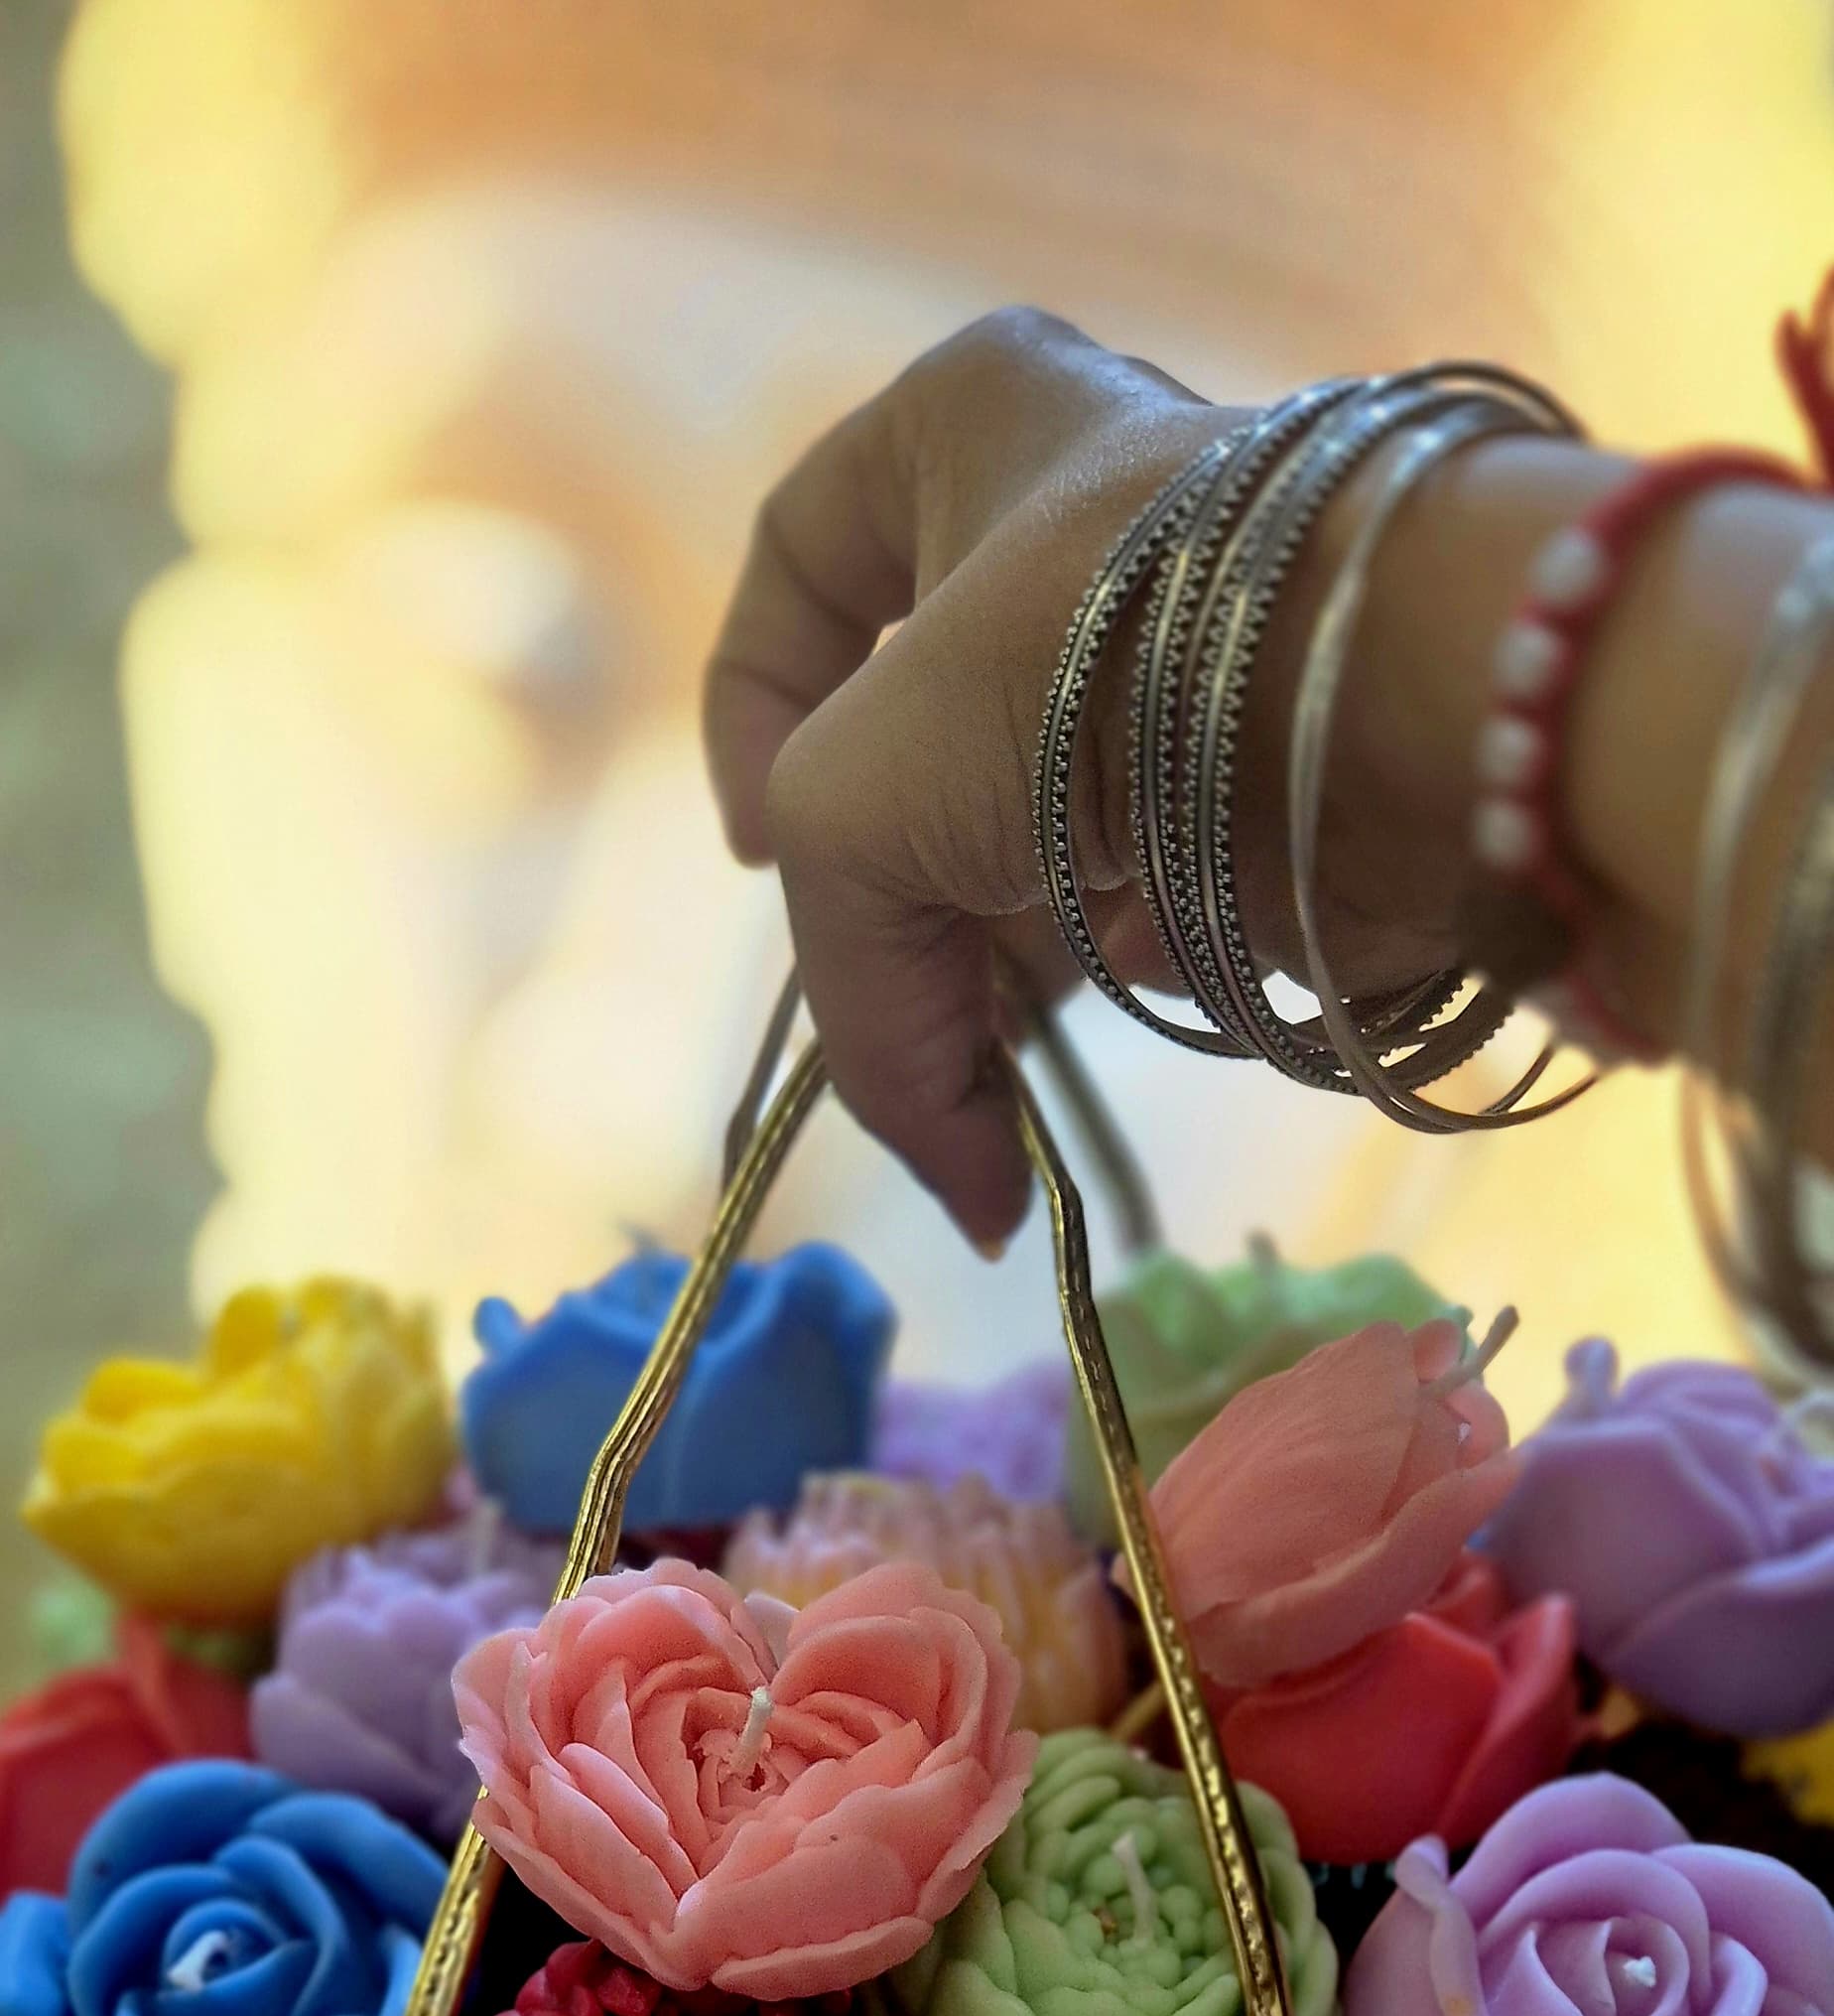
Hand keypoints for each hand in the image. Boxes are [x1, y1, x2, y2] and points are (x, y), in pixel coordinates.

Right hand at [703, 308, 1230, 1246]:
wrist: (1382, 701)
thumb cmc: (1083, 674)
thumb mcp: (857, 810)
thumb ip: (848, 979)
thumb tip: (965, 1177)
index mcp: (970, 420)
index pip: (797, 557)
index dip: (750, 717)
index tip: (766, 853)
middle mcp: (1086, 510)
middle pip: (919, 736)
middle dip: (899, 899)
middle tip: (907, 1020)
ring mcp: (1187, 641)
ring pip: (1038, 827)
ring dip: (1010, 961)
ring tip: (1007, 1067)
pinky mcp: (1276, 760)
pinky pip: (1158, 878)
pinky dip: (1129, 956)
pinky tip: (1140, 980)